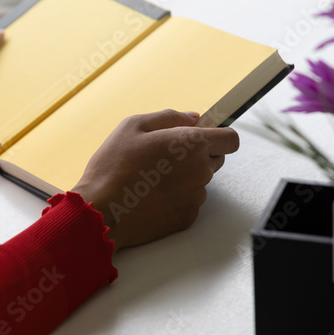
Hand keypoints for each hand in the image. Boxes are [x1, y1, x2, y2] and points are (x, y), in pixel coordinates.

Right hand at [71, 110, 239, 249]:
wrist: (102, 211)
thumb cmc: (113, 167)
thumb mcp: (133, 126)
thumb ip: (169, 117)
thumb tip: (193, 118)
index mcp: (192, 143)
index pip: (231, 139)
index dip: (219, 137)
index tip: (204, 138)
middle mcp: (201, 170)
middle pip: (216, 160)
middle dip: (198, 156)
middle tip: (165, 158)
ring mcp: (196, 196)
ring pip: (200, 182)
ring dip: (184, 178)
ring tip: (152, 179)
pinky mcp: (188, 217)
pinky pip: (189, 202)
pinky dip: (176, 199)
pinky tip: (151, 196)